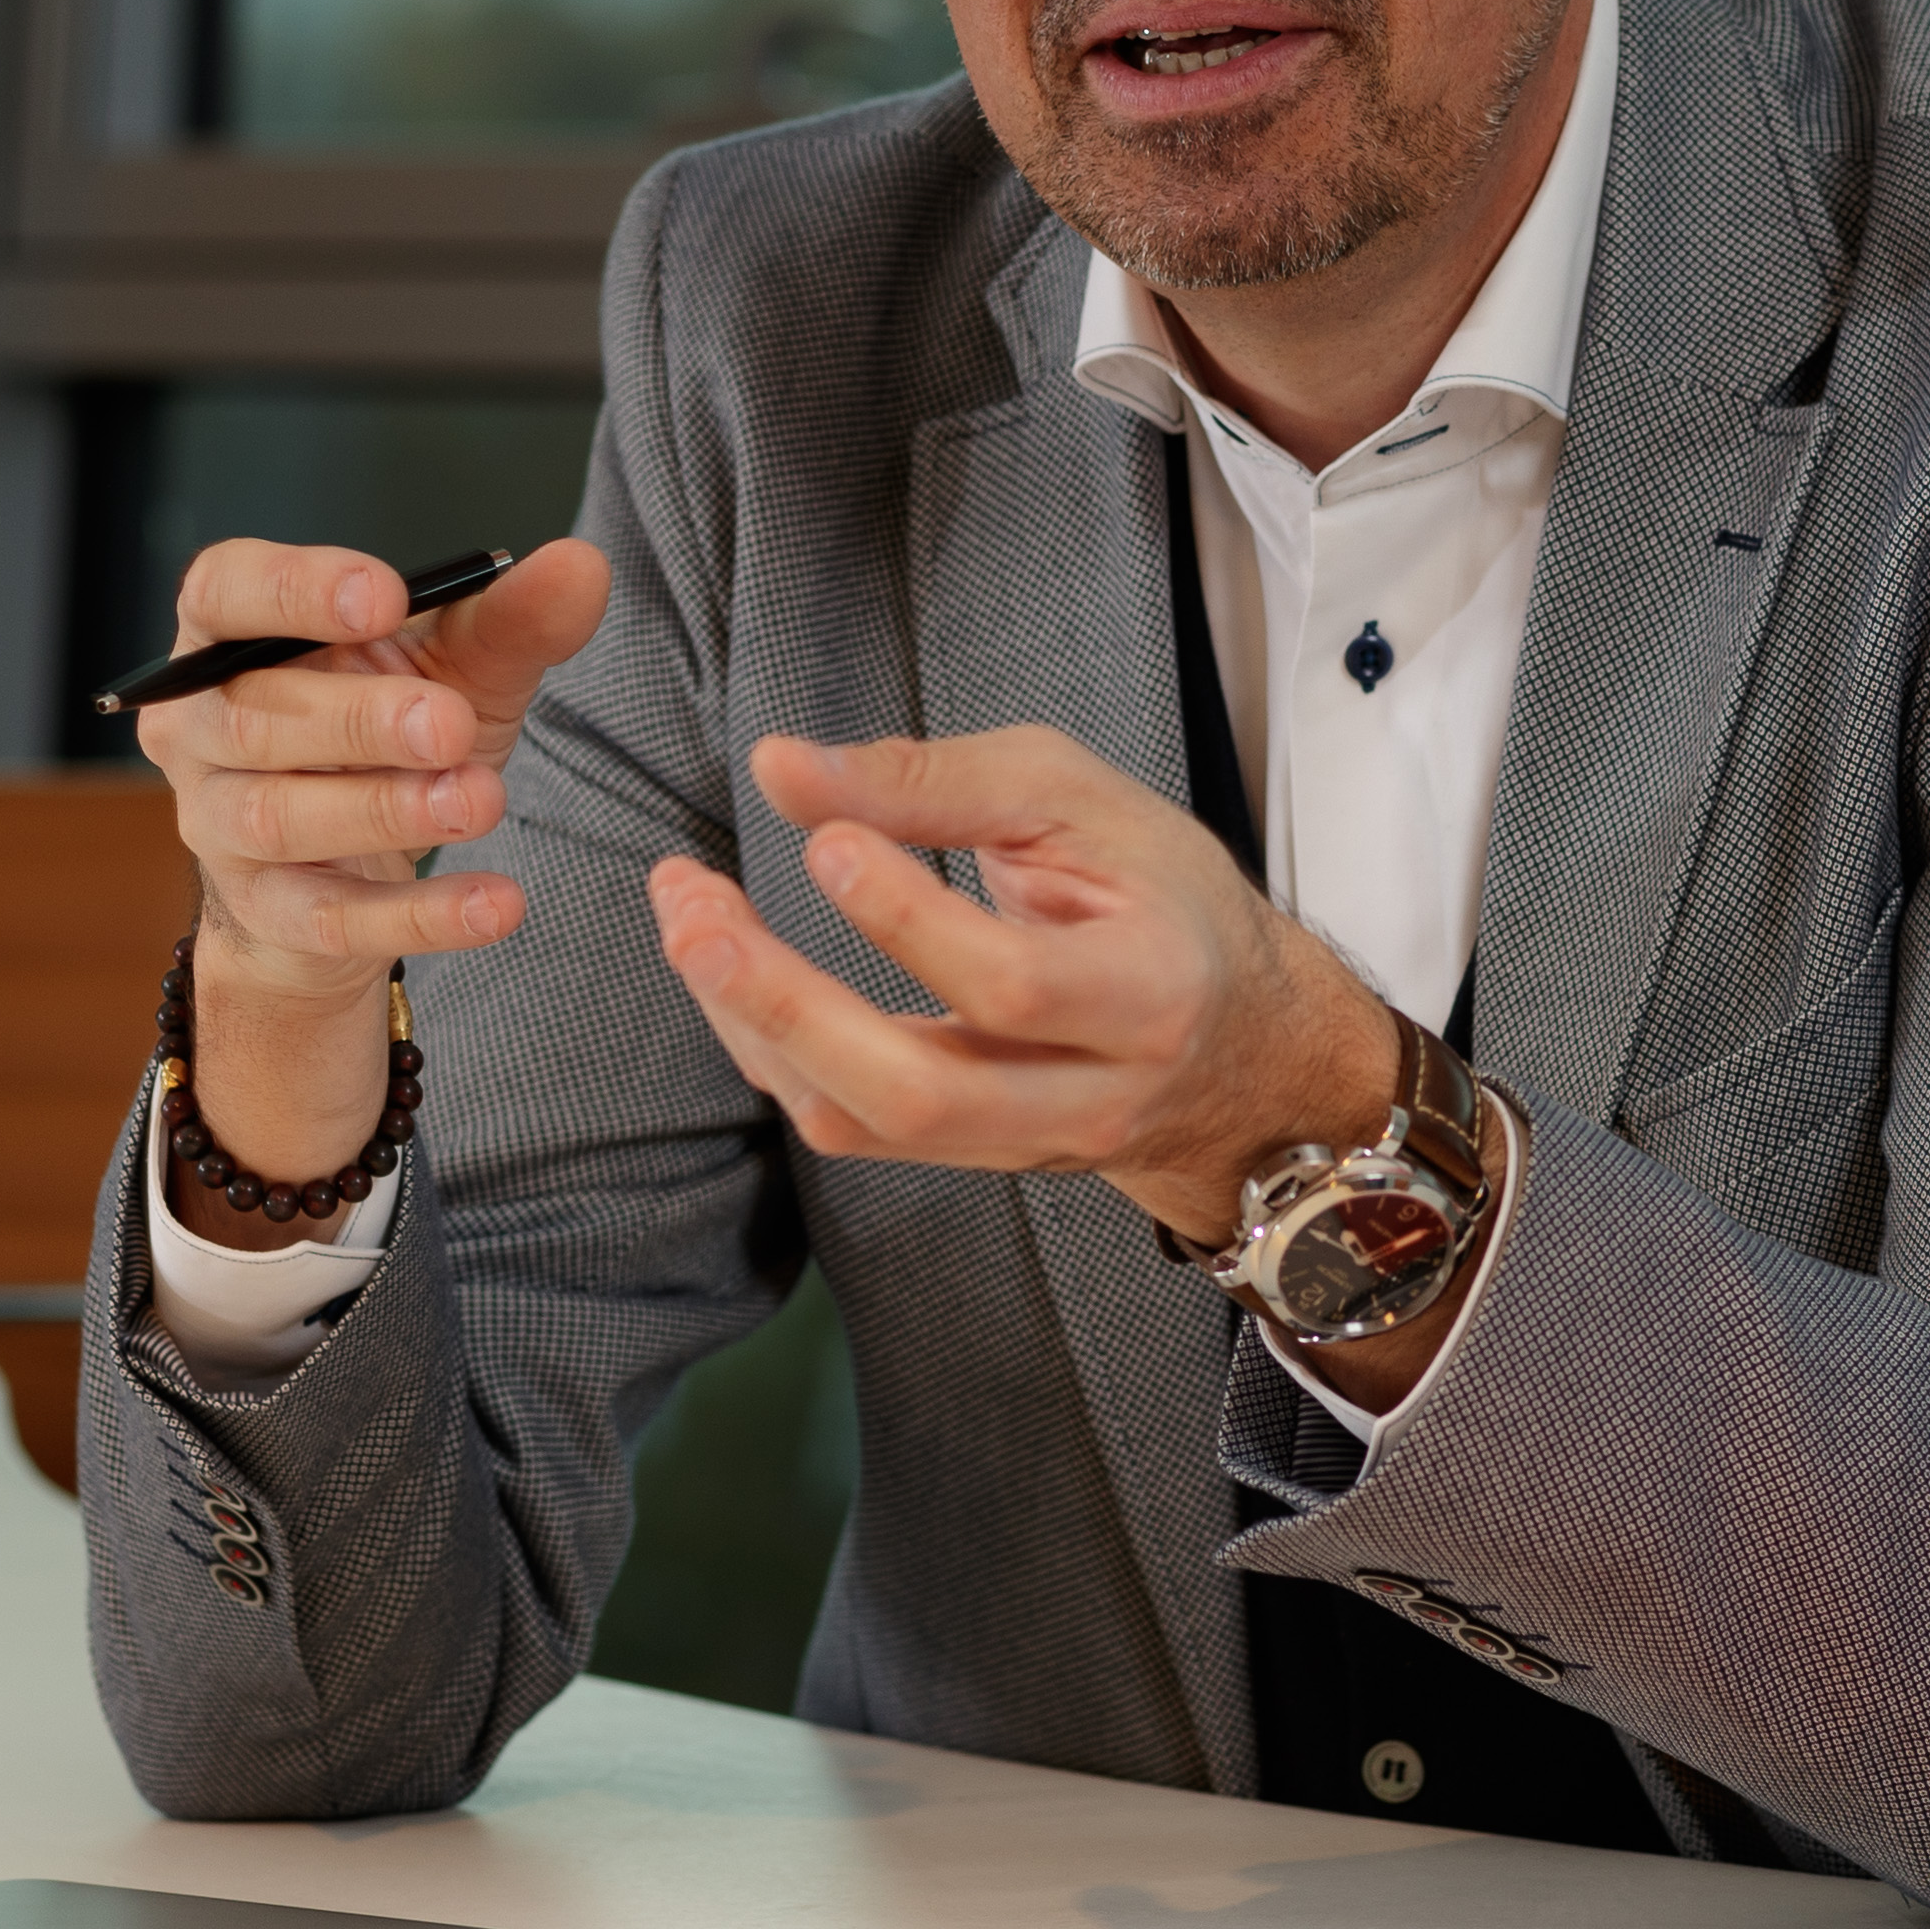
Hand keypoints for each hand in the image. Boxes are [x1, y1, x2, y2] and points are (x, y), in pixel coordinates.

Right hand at [124, 535, 609, 1238]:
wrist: (350, 869)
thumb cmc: (386, 731)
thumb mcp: (452, 666)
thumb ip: (508, 618)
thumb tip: (579, 568)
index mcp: (230, 634)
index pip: (225, 592)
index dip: (293, 590)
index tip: (384, 597)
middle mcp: (201, 726)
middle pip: (252, 714)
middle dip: (357, 719)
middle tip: (448, 723)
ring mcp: (221, 825)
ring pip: (280, 817)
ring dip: (383, 810)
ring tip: (478, 799)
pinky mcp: (269, 914)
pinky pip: (332, 918)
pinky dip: (417, 916)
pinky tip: (495, 903)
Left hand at [644, 724, 1396, 1245]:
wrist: (1236, 1042)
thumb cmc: (1160, 897)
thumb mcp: (1080, 801)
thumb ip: (936, 781)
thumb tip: (783, 770)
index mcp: (1147, 994)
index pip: (1012, 983)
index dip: (905, 916)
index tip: (828, 839)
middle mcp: (1089, 1094)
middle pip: (920, 1092)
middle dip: (787, 1004)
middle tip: (698, 913)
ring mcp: (1025, 1144)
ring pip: (866, 1124)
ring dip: (756, 1027)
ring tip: (693, 924)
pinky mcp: (969, 1158)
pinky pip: (849, 1126)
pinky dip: (775, 1049)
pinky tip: (737, 973)